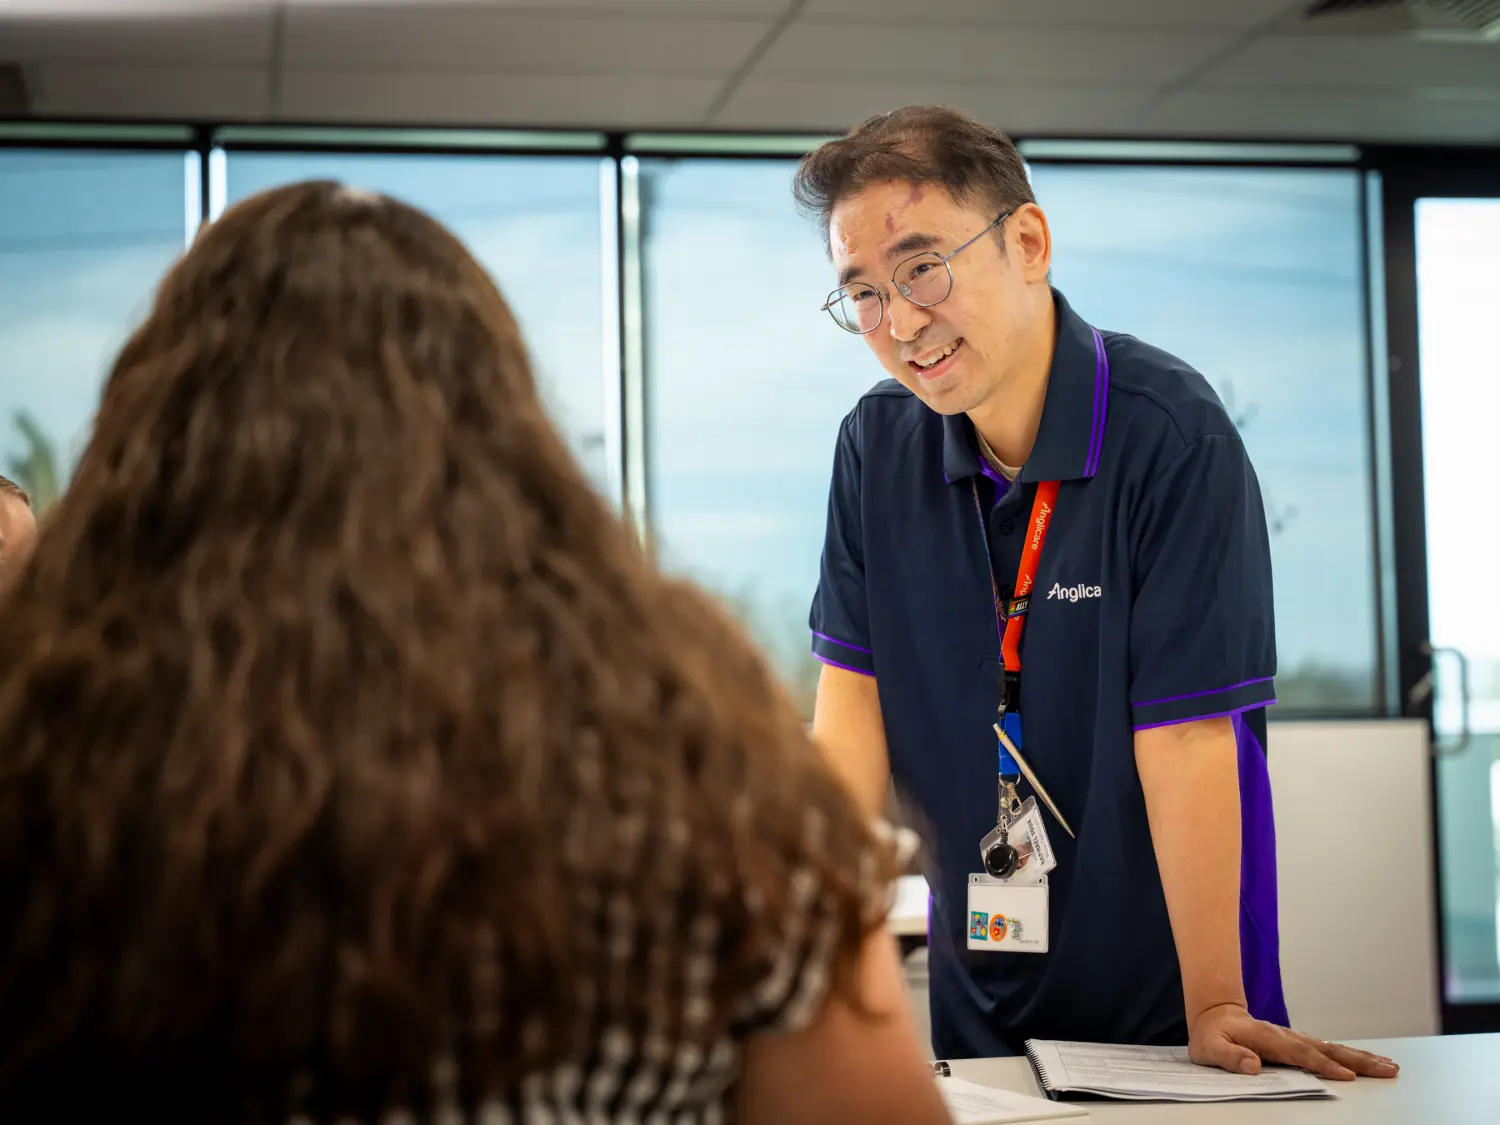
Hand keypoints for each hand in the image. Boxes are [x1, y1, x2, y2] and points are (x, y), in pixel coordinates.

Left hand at [1188, 1003, 1399, 1080]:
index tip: (1347, 1077)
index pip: (1301, 1055)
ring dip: (1362, 1058)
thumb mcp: (1210, 1047)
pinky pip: (1330, 1050)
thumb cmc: (1212, 1035)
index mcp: (1269, 1039)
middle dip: (1358, 1061)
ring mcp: (1296, 1039)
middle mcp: (1288, 1037)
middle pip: (1328, 1049)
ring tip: (1390, 1066)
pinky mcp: (1299, 1043)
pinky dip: (1351, 1056)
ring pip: (1334, 1048)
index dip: (1323, 1066)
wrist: (1216, 1013)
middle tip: (1389, 1069)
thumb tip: (1253, 1066)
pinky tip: (1369, 1061)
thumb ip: (1229, 1056)